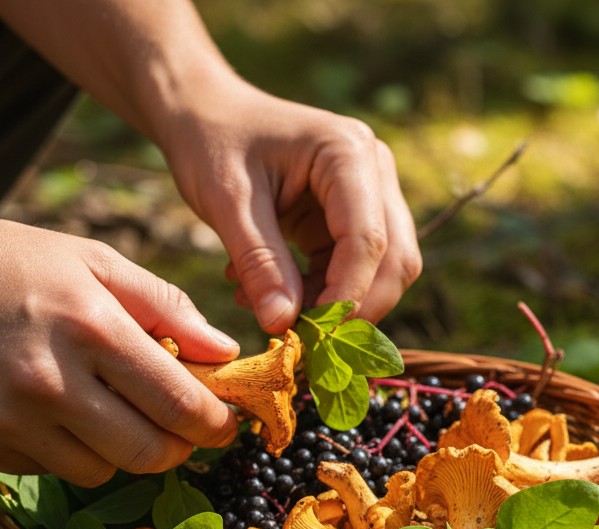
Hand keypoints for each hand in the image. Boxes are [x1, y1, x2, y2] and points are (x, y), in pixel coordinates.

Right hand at [0, 211, 240, 486]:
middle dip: (178, 448)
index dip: (214, 423)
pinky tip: (58, 414)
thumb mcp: (92, 260)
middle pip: (147, 452)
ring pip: (101, 471)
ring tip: (113, 414)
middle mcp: (52, 383)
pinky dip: (69, 453)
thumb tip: (225, 351)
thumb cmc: (6, 260)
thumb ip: (166, 307)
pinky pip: (50, 470)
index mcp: (92, 329)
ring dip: (122, 452)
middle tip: (180, 430)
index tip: (224, 423)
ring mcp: (11, 421)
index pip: (179, 403)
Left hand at [159, 82, 422, 333]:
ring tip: (271, 311)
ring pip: (384, 271)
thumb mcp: (226, 202)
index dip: (347, 294)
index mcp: (348, 152)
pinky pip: (355, 271)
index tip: (310, 336)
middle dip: (355, 308)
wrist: (204, 115)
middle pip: (395, 259)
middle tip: (303, 342)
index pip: (369, 238)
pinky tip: (272, 296)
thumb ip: (259, 262)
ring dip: (336, 305)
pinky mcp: (353, 218)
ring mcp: (370, 194)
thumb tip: (282, 325)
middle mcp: (373, 171)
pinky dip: (321, 295)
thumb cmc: (211, 143)